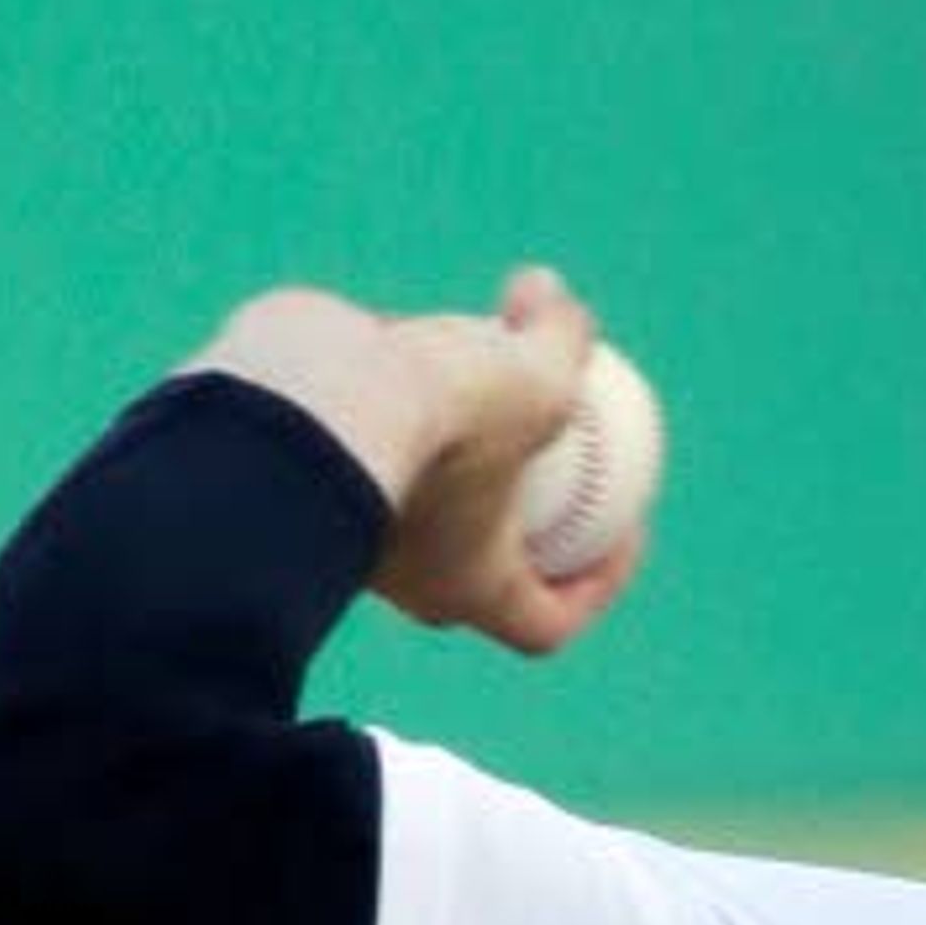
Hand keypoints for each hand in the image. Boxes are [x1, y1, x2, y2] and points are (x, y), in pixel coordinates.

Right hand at [182, 263, 632, 655]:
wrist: (306, 397)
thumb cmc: (439, 420)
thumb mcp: (534, 377)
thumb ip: (561, 340)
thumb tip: (555, 302)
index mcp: (471, 590)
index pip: (543, 622)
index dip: (593, 588)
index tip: (619, 531)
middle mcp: (410, 573)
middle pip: (484, 557)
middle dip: (525, 509)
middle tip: (559, 442)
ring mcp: (359, 520)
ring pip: (425, 489)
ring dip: (461, 434)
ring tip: (485, 359)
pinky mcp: (316, 462)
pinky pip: (373, 438)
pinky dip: (401, 398)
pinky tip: (417, 336)